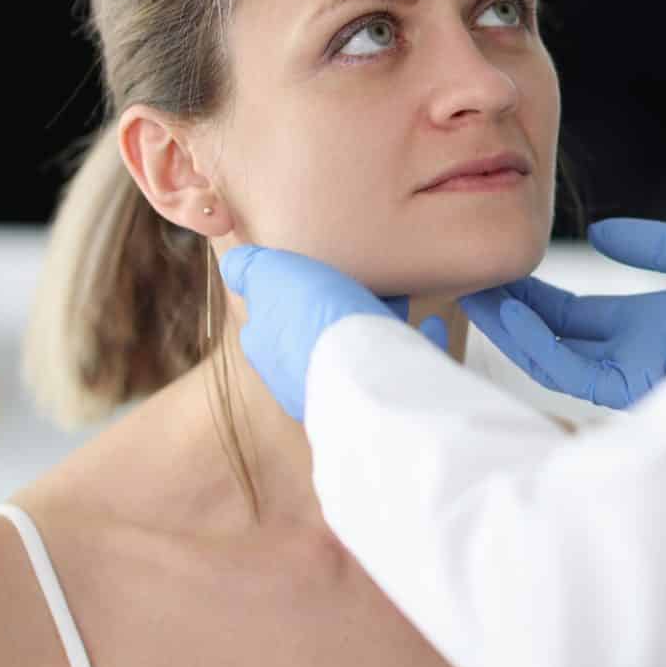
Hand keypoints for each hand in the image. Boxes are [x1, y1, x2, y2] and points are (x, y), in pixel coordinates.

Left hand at [221, 245, 432, 420]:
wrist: (364, 376)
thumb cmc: (315, 320)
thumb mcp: (271, 275)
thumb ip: (250, 269)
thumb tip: (235, 263)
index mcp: (267, 346)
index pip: (268, 316)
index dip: (292, 289)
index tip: (316, 268)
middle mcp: (296, 377)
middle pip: (314, 334)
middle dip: (336, 308)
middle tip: (362, 279)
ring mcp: (341, 393)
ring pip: (355, 353)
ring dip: (373, 326)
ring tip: (397, 298)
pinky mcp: (383, 403)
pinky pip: (402, 369)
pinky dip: (414, 344)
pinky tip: (430, 325)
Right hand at [461, 218, 665, 408]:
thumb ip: (654, 246)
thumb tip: (601, 234)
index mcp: (643, 330)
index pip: (573, 317)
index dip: (533, 293)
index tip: (498, 266)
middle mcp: (631, 358)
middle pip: (555, 338)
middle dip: (510, 311)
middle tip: (465, 280)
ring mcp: (631, 376)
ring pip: (554, 360)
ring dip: (512, 329)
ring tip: (474, 296)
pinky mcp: (635, 390)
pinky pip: (574, 374)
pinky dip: (539, 346)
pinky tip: (515, 316)